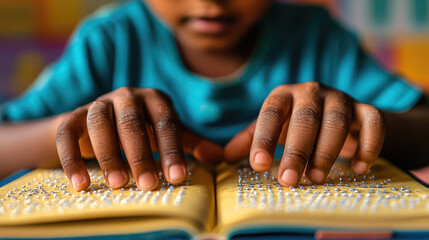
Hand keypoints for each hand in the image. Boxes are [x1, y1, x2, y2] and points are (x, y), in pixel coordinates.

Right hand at [56, 87, 222, 190]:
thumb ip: (189, 144)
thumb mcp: (166, 135)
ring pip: (100, 124)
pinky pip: (68, 133)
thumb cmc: (141, 131)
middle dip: (141, 155)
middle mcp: (126, 97)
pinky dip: (72, 158)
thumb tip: (218, 158)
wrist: (98, 124)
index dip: (171, 150)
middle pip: (132, 123)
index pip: (166, 123)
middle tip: (148, 185)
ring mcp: (98, 104)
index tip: (176, 178)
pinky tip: (81, 184)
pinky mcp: (72, 116)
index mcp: (154, 99)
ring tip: (119, 184)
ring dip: (109, 155)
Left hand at [225, 82, 384, 185]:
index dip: (263, 139)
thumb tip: (223, 157)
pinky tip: (358, 168)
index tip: (258, 166)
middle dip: (297, 151)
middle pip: (305, 118)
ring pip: (337, 120)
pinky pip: (373, 122)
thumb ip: (251, 139)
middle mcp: (311, 92)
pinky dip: (368, 145)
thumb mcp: (273, 129)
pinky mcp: (366, 109)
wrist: (338, 113)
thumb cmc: (296, 124)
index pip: (271, 114)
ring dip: (327, 150)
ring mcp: (341, 99)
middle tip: (289, 180)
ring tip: (316, 178)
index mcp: (284, 96)